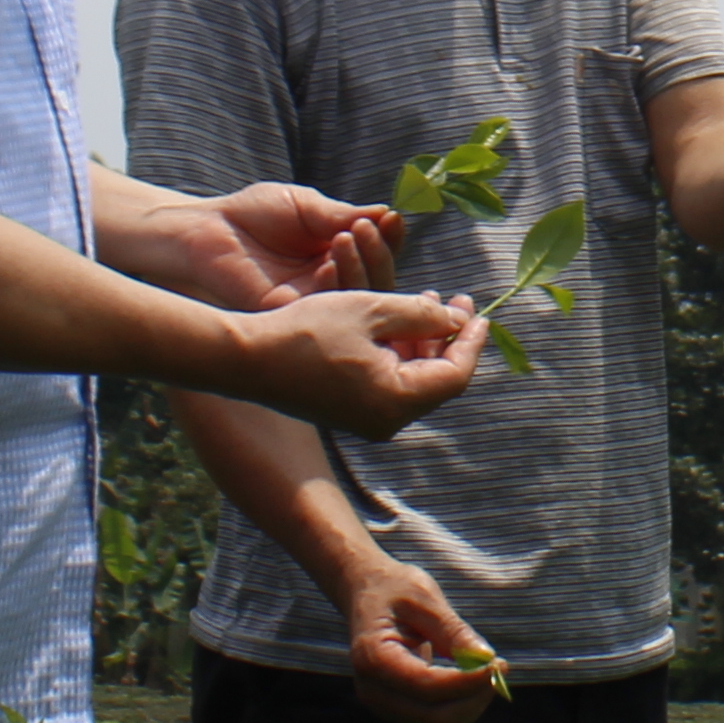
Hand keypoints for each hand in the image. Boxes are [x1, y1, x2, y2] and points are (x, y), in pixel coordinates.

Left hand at [214, 184, 399, 306]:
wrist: (209, 230)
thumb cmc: (255, 213)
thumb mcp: (308, 207)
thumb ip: (343, 216)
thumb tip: (388, 215)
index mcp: (339, 254)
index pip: (378, 252)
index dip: (389, 239)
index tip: (392, 219)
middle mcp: (333, 281)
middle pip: (377, 281)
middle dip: (378, 254)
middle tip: (365, 230)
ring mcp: (314, 302)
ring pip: (357, 300)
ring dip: (359, 268)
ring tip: (346, 238)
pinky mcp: (292, 317)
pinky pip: (325, 313)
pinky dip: (333, 288)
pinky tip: (327, 266)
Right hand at [226, 290, 482, 437]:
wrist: (245, 358)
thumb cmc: (307, 330)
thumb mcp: (372, 310)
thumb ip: (422, 315)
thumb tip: (457, 322)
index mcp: (396, 401)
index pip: (454, 375)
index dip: (471, 340)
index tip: (478, 310)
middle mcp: (385, 421)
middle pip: (436, 380)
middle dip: (448, 339)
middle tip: (454, 301)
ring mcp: (365, 421)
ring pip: (412, 380)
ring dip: (422, 343)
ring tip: (425, 302)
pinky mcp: (348, 412)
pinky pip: (388, 384)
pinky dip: (398, 354)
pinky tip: (394, 322)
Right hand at [344, 560, 502, 722]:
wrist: (366, 593)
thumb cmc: (395, 589)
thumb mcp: (424, 598)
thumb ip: (453, 631)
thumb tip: (486, 659)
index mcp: (373, 658)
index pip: (428, 687)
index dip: (468, 681)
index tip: (499, 663)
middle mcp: (373, 691)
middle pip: (437, 719)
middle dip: (474, 697)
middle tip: (498, 665)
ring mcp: (384, 705)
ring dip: (472, 702)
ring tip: (485, 667)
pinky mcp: (399, 708)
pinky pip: (439, 719)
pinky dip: (463, 702)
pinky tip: (471, 675)